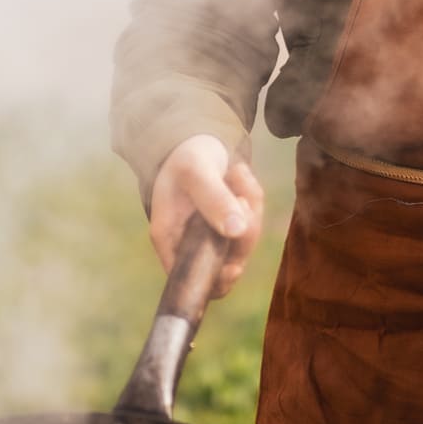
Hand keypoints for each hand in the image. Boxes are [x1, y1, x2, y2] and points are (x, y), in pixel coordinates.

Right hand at [149, 134, 263, 297]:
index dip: (214, 281)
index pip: (190, 279)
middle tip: (242, 196)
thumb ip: (213, 198)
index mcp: (169, 237)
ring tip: (238, 172)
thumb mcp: (196, 171)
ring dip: (251, 208)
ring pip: (244, 242)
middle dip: (244, 232)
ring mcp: (212, 236)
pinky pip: (252, 222)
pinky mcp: (230, 226)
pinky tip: (240, 174)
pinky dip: (253, 199)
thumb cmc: (186, 157)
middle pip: (225, 263)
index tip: (235, 267)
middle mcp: (190, 243)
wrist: (196, 142)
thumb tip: (236, 230)